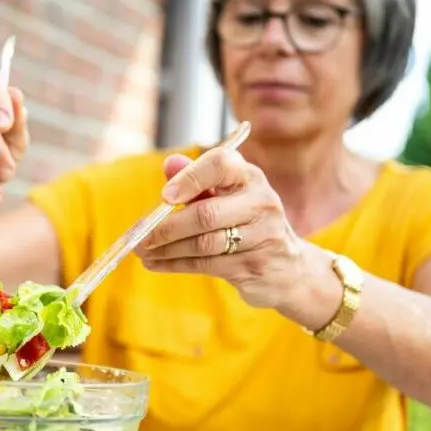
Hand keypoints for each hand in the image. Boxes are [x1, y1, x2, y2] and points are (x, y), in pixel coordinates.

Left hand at [135, 147, 307, 309]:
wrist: (288, 268)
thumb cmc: (247, 222)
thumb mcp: (227, 196)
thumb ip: (197, 179)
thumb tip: (169, 163)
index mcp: (250, 177)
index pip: (221, 165)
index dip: (189, 178)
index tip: (164, 196)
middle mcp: (261, 203)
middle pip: (206, 214)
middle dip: (167, 227)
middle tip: (141, 237)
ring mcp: (263, 236)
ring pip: (204, 244)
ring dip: (167, 250)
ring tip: (143, 252)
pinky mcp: (255, 266)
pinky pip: (207, 265)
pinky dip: (176, 265)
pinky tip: (157, 264)